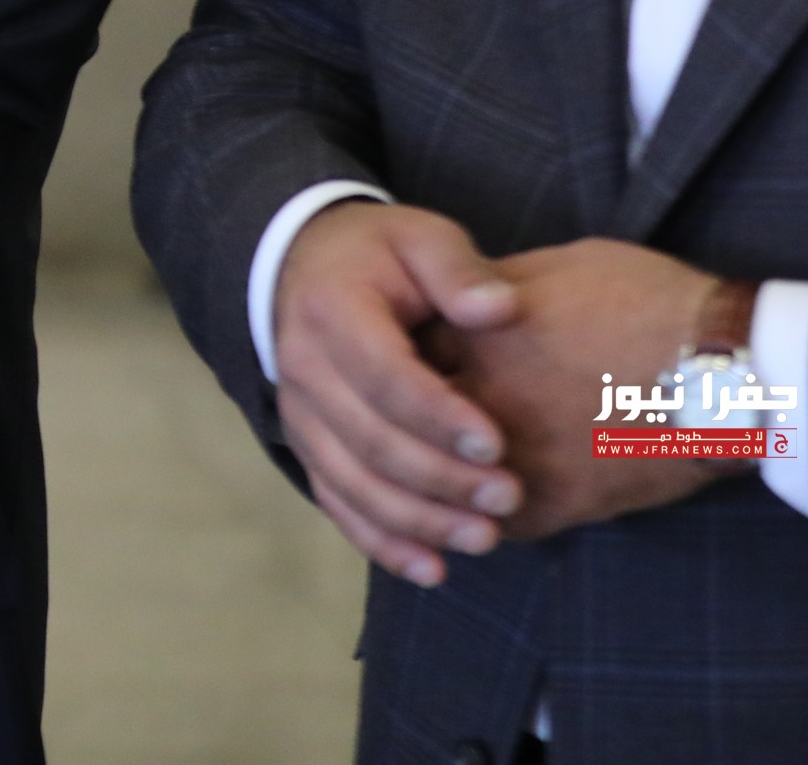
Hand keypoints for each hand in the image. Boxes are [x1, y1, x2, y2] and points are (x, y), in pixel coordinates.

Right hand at [271, 201, 524, 586]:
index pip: (385, 376)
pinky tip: (433, 570)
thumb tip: (499, 309)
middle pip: (369, 440)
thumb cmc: (379, 255)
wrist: (302, 268)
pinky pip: (337, 502)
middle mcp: (303, 369)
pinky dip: (382, 542)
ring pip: (352, 482)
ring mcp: (299, 415)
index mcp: (332, 312)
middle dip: (440, 478)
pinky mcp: (307, 446)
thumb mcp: (418, 237)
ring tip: (485, 538)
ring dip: (418, 520)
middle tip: (508, 497)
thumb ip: (458, 269)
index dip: (439, 416)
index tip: (498, 445)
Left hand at [422, 238, 750, 539]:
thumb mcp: (559, 266)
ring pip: (440, 483)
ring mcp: (512, 456)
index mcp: (472, 334)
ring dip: (437, 480)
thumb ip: (493, 292)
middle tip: (406, 424)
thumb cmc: (649, 302)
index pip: (395, 353)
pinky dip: (485, 518)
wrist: (726, 370)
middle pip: (404, 423)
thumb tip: (463, 302)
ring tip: (437, 474)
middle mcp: (477, 398)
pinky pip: (496, 523)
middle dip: (403, 422)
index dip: (395, 358)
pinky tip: (486, 508)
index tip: (398, 361)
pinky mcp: (555, 504)